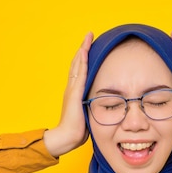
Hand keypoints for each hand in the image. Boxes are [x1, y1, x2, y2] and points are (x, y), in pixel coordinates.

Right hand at [43, 32, 93, 156]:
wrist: (67, 137)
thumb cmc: (77, 130)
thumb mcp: (87, 114)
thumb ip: (92, 106)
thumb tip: (104, 106)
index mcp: (74, 92)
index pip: (79, 71)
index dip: (84, 58)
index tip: (89, 46)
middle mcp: (71, 87)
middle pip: (77, 63)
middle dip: (83, 49)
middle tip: (89, 35)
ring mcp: (72, 89)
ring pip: (77, 65)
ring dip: (83, 50)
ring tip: (88, 38)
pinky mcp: (75, 93)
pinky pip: (79, 73)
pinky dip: (82, 61)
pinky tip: (85, 52)